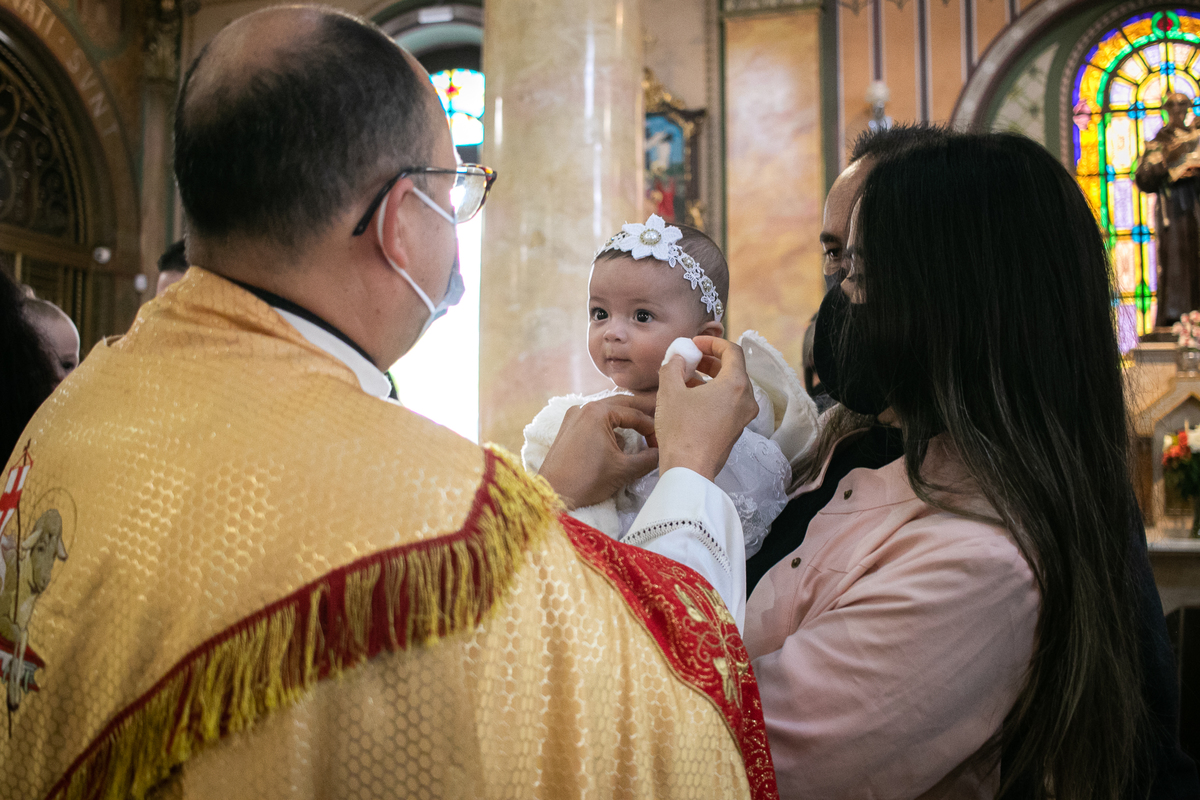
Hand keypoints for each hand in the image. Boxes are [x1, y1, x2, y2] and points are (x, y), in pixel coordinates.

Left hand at [537, 395, 658, 508]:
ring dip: (625, 420)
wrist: (553, 495)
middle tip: (660, 420)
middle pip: (621, 405)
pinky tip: (618, 440)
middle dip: (641, 414)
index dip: (652, 429)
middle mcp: (584, 407)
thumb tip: (663, 453)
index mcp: (598, 411)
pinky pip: (594, 421)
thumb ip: (649, 458)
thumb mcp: (624, 469)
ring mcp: (573, 416)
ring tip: (642, 429)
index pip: (635, 414)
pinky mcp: (567, 428)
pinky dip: (609, 427)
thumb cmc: (587, 480)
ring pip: (607, 412)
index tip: (662, 444)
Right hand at [656, 336, 758, 480]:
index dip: (712, 342)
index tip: (694, 343)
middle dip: (710, 360)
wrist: (688, 470)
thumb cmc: (681, 429)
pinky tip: (691, 398)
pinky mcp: (736, 430)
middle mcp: (747, 399)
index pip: (732, 351)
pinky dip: (714, 394)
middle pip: (733, 368)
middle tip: (689, 359)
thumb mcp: (669, 391)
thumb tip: (677, 356)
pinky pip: (729, 403)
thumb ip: (673, 365)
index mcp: (736, 384)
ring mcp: (743, 417)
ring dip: (710, 378)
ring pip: (731, 387)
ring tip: (685, 378)